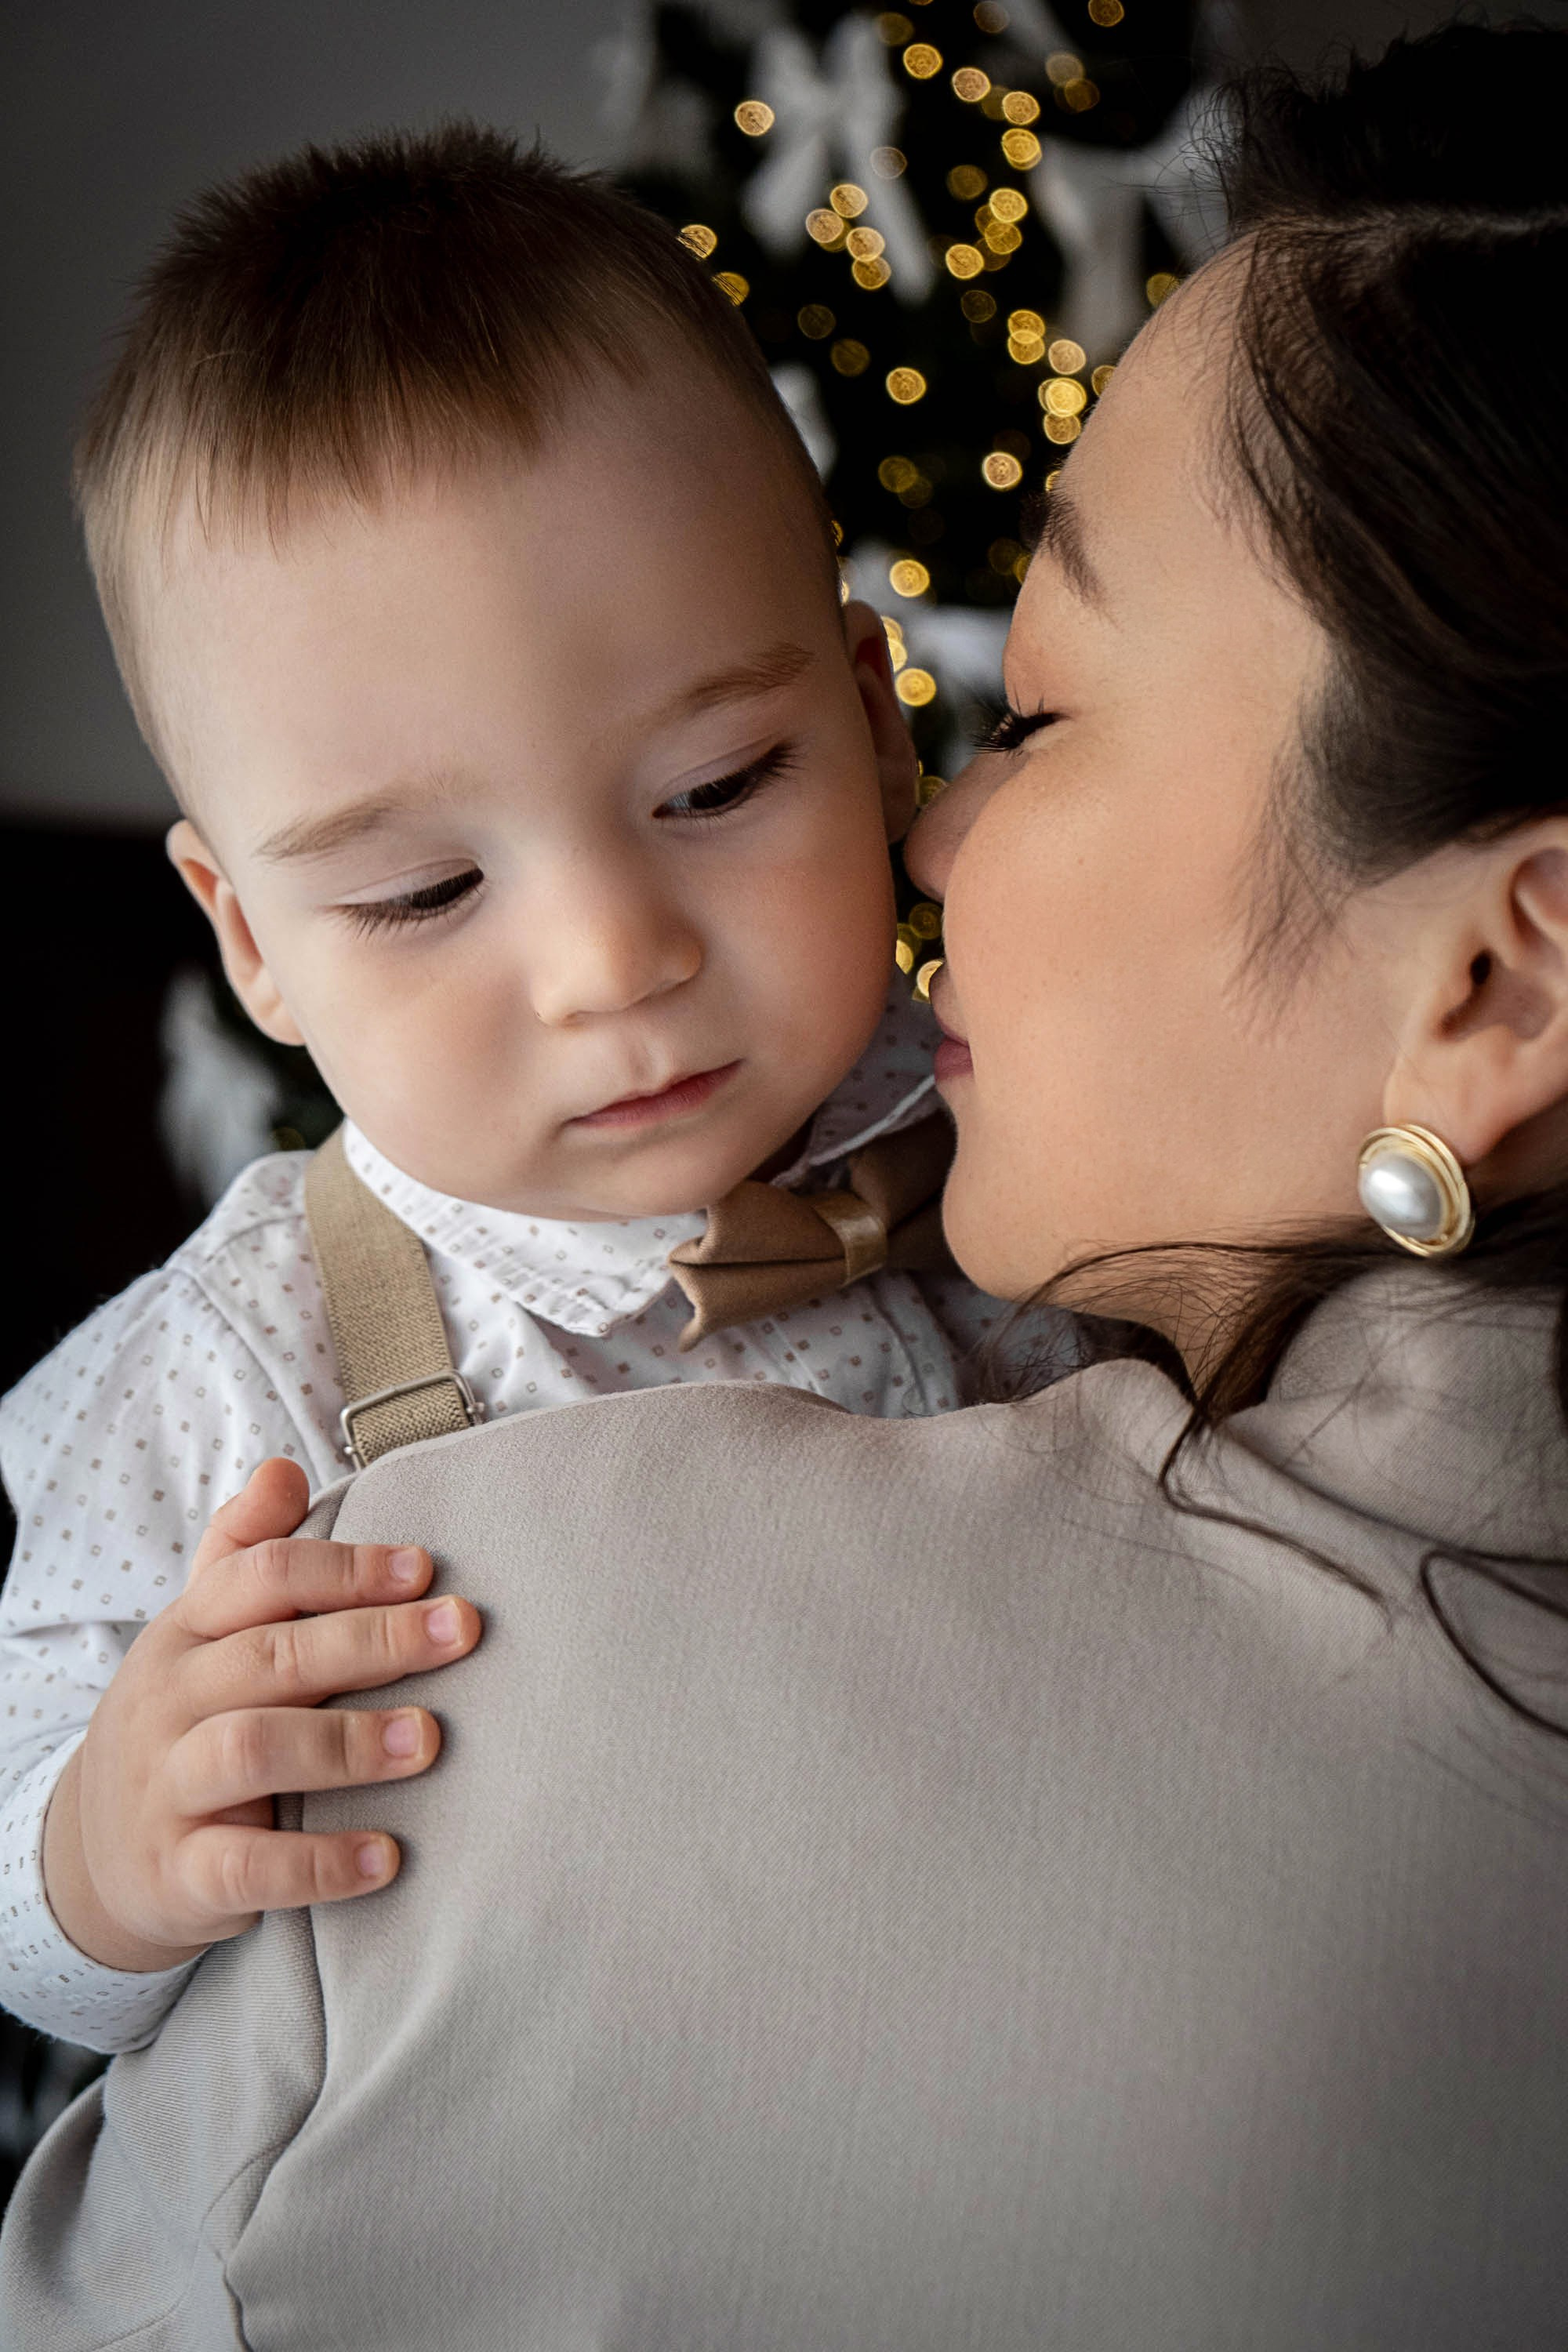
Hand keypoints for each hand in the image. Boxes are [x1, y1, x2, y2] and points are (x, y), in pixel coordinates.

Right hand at [42, 1456, 480, 1972]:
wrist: (94, 1854)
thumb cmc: (183, 1722)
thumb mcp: (198, 1633)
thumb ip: (243, 1550)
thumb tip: (285, 1468)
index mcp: (184, 1632)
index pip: (260, 1578)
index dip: (344, 1568)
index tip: (424, 1568)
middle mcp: (169, 1702)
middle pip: (270, 1656)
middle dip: (372, 1640)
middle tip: (460, 1632)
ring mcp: (167, 1789)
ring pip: (251, 1750)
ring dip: (347, 1744)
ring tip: (428, 1742)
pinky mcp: (178, 1875)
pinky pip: (246, 1869)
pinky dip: (318, 1864)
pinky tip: (386, 1860)